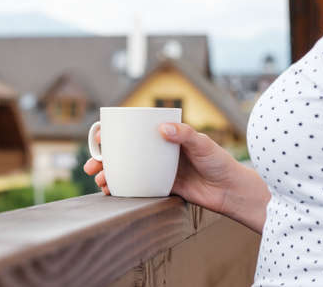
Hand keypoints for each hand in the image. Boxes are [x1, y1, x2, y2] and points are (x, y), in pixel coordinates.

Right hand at [84, 123, 269, 232]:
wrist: (230, 190)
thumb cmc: (219, 162)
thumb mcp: (203, 144)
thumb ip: (184, 135)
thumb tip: (162, 129)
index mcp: (165, 137)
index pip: (134, 132)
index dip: (114, 134)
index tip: (100, 138)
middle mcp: (158, 153)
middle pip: (124, 153)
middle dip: (104, 159)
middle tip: (93, 166)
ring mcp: (158, 170)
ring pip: (127, 171)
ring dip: (110, 175)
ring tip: (100, 181)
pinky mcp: (162, 187)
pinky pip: (138, 187)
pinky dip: (123, 189)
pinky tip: (112, 193)